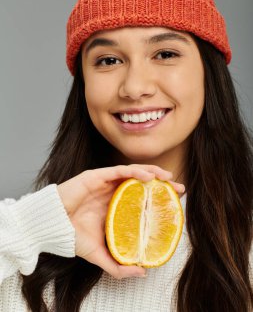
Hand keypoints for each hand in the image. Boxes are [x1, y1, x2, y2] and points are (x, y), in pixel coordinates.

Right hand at [57, 164, 184, 278]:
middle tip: (179, 189)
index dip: (159, 199)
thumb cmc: (72, 236)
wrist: (52, 226)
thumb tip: (142, 272)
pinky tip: (148, 177)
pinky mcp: (97, 176)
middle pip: (142, 184)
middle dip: (162, 185)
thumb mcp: (99, 254)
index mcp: (116, 207)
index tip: (176, 203)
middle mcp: (114, 193)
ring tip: (168, 179)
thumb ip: (117, 266)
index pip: (142, 199)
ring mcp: (106, 183)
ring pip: (133, 173)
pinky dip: (135, 171)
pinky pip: (119, 170)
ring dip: (152, 173)